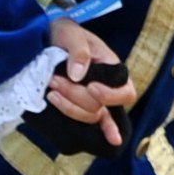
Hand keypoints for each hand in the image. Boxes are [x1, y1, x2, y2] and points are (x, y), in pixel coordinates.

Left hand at [43, 19, 134, 149]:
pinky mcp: (81, 104)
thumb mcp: (71, 34)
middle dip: (75, 96)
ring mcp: (94, 98)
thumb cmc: (65, 33)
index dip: (108, 95)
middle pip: (100, 106)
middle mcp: (107, 87)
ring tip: (51, 88)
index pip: (124, 92)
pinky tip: (111, 141)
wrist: (49, 37)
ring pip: (89, 115)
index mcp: (111, 68)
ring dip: (68, 105)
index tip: (90, 86)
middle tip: (54, 80)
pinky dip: (104, 131)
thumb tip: (77, 75)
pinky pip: (95, 122)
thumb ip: (78, 51)